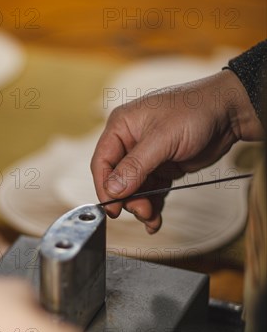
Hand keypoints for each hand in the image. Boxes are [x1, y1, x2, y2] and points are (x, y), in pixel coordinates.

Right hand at [91, 69, 263, 232]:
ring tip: (152, 218)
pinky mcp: (162, 168)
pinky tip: (155, 220)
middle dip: (128, 199)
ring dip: (141, 206)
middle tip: (143, 212)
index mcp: (121, 127)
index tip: (112, 209)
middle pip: (117, 180)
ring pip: (134, 190)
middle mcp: (130, 142)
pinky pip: (151, 191)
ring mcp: (147, 157)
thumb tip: (112, 189)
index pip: (102, 162)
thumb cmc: (195, 111)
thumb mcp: (162, 139)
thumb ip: (135, 166)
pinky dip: (153, 206)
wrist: (229, 112)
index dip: (105, 187)